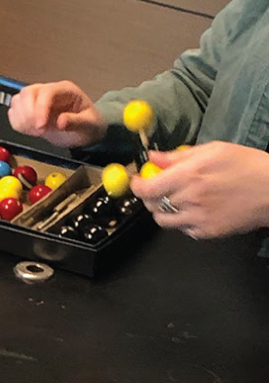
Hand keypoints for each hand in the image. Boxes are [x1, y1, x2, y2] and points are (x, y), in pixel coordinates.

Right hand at [7, 81, 105, 147]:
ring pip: (17, 100)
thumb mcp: (90, 125)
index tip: (41, 126)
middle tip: (39, 131)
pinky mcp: (28, 110)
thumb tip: (61, 121)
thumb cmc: (89, 125)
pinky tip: (30, 131)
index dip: (40, 108)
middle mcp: (48, 91)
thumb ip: (76, 122)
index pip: (46, 92)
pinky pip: (14, 112)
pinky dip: (18, 123)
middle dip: (28, 113)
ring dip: (22, 119)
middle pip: (27, 93)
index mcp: (65, 90)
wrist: (85, 131)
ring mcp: (36, 100)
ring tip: (36, 132)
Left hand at [133, 143, 268, 239]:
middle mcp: (190, 200)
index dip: (136, 186)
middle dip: (149, 197)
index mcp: (188, 177)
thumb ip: (177, 156)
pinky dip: (181, 222)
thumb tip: (152, 157)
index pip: (145, 189)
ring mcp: (199, 219)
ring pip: (163, 221)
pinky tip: (193, 210)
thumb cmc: (246, 165)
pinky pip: (183, 230)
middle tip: (157, 189)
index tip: (138, 181)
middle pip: (151, 206)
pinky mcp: (210, 232)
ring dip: (163, 211)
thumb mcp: (212, 150)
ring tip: (175, 200)